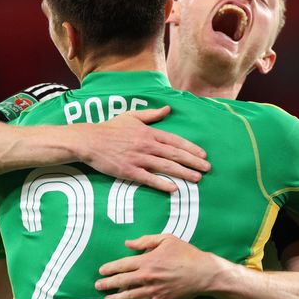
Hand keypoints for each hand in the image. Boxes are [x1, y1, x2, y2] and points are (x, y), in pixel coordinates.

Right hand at [72, 106, 210, 192]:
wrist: (90, 141)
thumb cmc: (110, 128)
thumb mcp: (131, 116)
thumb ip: (151, 115)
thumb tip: (167, 109)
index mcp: (149, 132)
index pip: (175, 141)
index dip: (191, 148)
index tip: (203, 154)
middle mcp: (147, 145)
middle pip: (175, 154)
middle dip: (193, 162)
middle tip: (207, 169)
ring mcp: (139, 159)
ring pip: (166, 167)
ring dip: (184, 173)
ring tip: (197, 178)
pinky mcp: (129, 171)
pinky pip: (149, 179)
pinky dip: (162, 184)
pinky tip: (174, 189)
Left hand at [95, 234, 218, 298]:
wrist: (203, 272)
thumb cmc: (186, 253)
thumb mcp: (167, 239)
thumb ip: (145, 240)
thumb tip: (128, 243)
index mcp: (147, 260)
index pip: (122, 265)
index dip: (110, 268)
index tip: (101, 271)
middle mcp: (147, 276)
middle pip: (122, 281)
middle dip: (107, 284)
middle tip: (98, 286)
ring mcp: (153, 291)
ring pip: (130, 297)